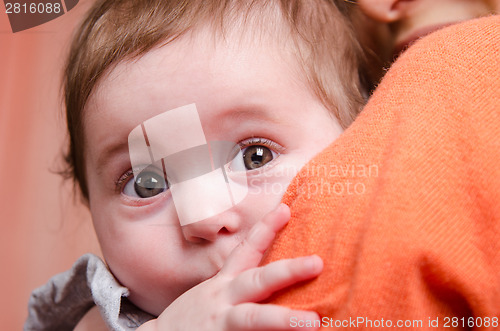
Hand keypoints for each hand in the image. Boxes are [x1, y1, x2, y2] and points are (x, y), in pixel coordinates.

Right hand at [139, 203, 322, 330]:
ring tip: (314, 323)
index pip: (246, 250)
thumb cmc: (193, 317)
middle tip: (318, 262)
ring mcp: (221, 323)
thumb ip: (237, 286)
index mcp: (223, 283)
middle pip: (258, 281)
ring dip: (285, 319)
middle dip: (288, 271)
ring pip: (254, 318)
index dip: (266, 229)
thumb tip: (272, 278)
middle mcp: (222, 298)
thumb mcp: (212, 295)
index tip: (286, 209)